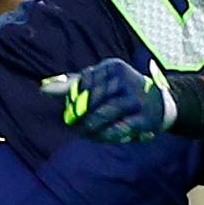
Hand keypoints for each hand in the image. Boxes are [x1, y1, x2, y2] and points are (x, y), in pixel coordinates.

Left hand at [40, 57, 177, 143]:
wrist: (160, 104)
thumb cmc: (122, 92)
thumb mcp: (101, 83)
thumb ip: (73, 85)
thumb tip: (43, 88)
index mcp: (112, 67)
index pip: (83, 83)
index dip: (73, 99)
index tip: (71, 111)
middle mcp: (124, 78)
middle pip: (91, 99)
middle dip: (80, 115)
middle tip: (75, 125)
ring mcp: (136, 98)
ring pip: (102, 115)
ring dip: (90, 127)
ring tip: (85, 133)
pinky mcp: (144, 117)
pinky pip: (118, 129)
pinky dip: (106, 136)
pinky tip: (100, 137)